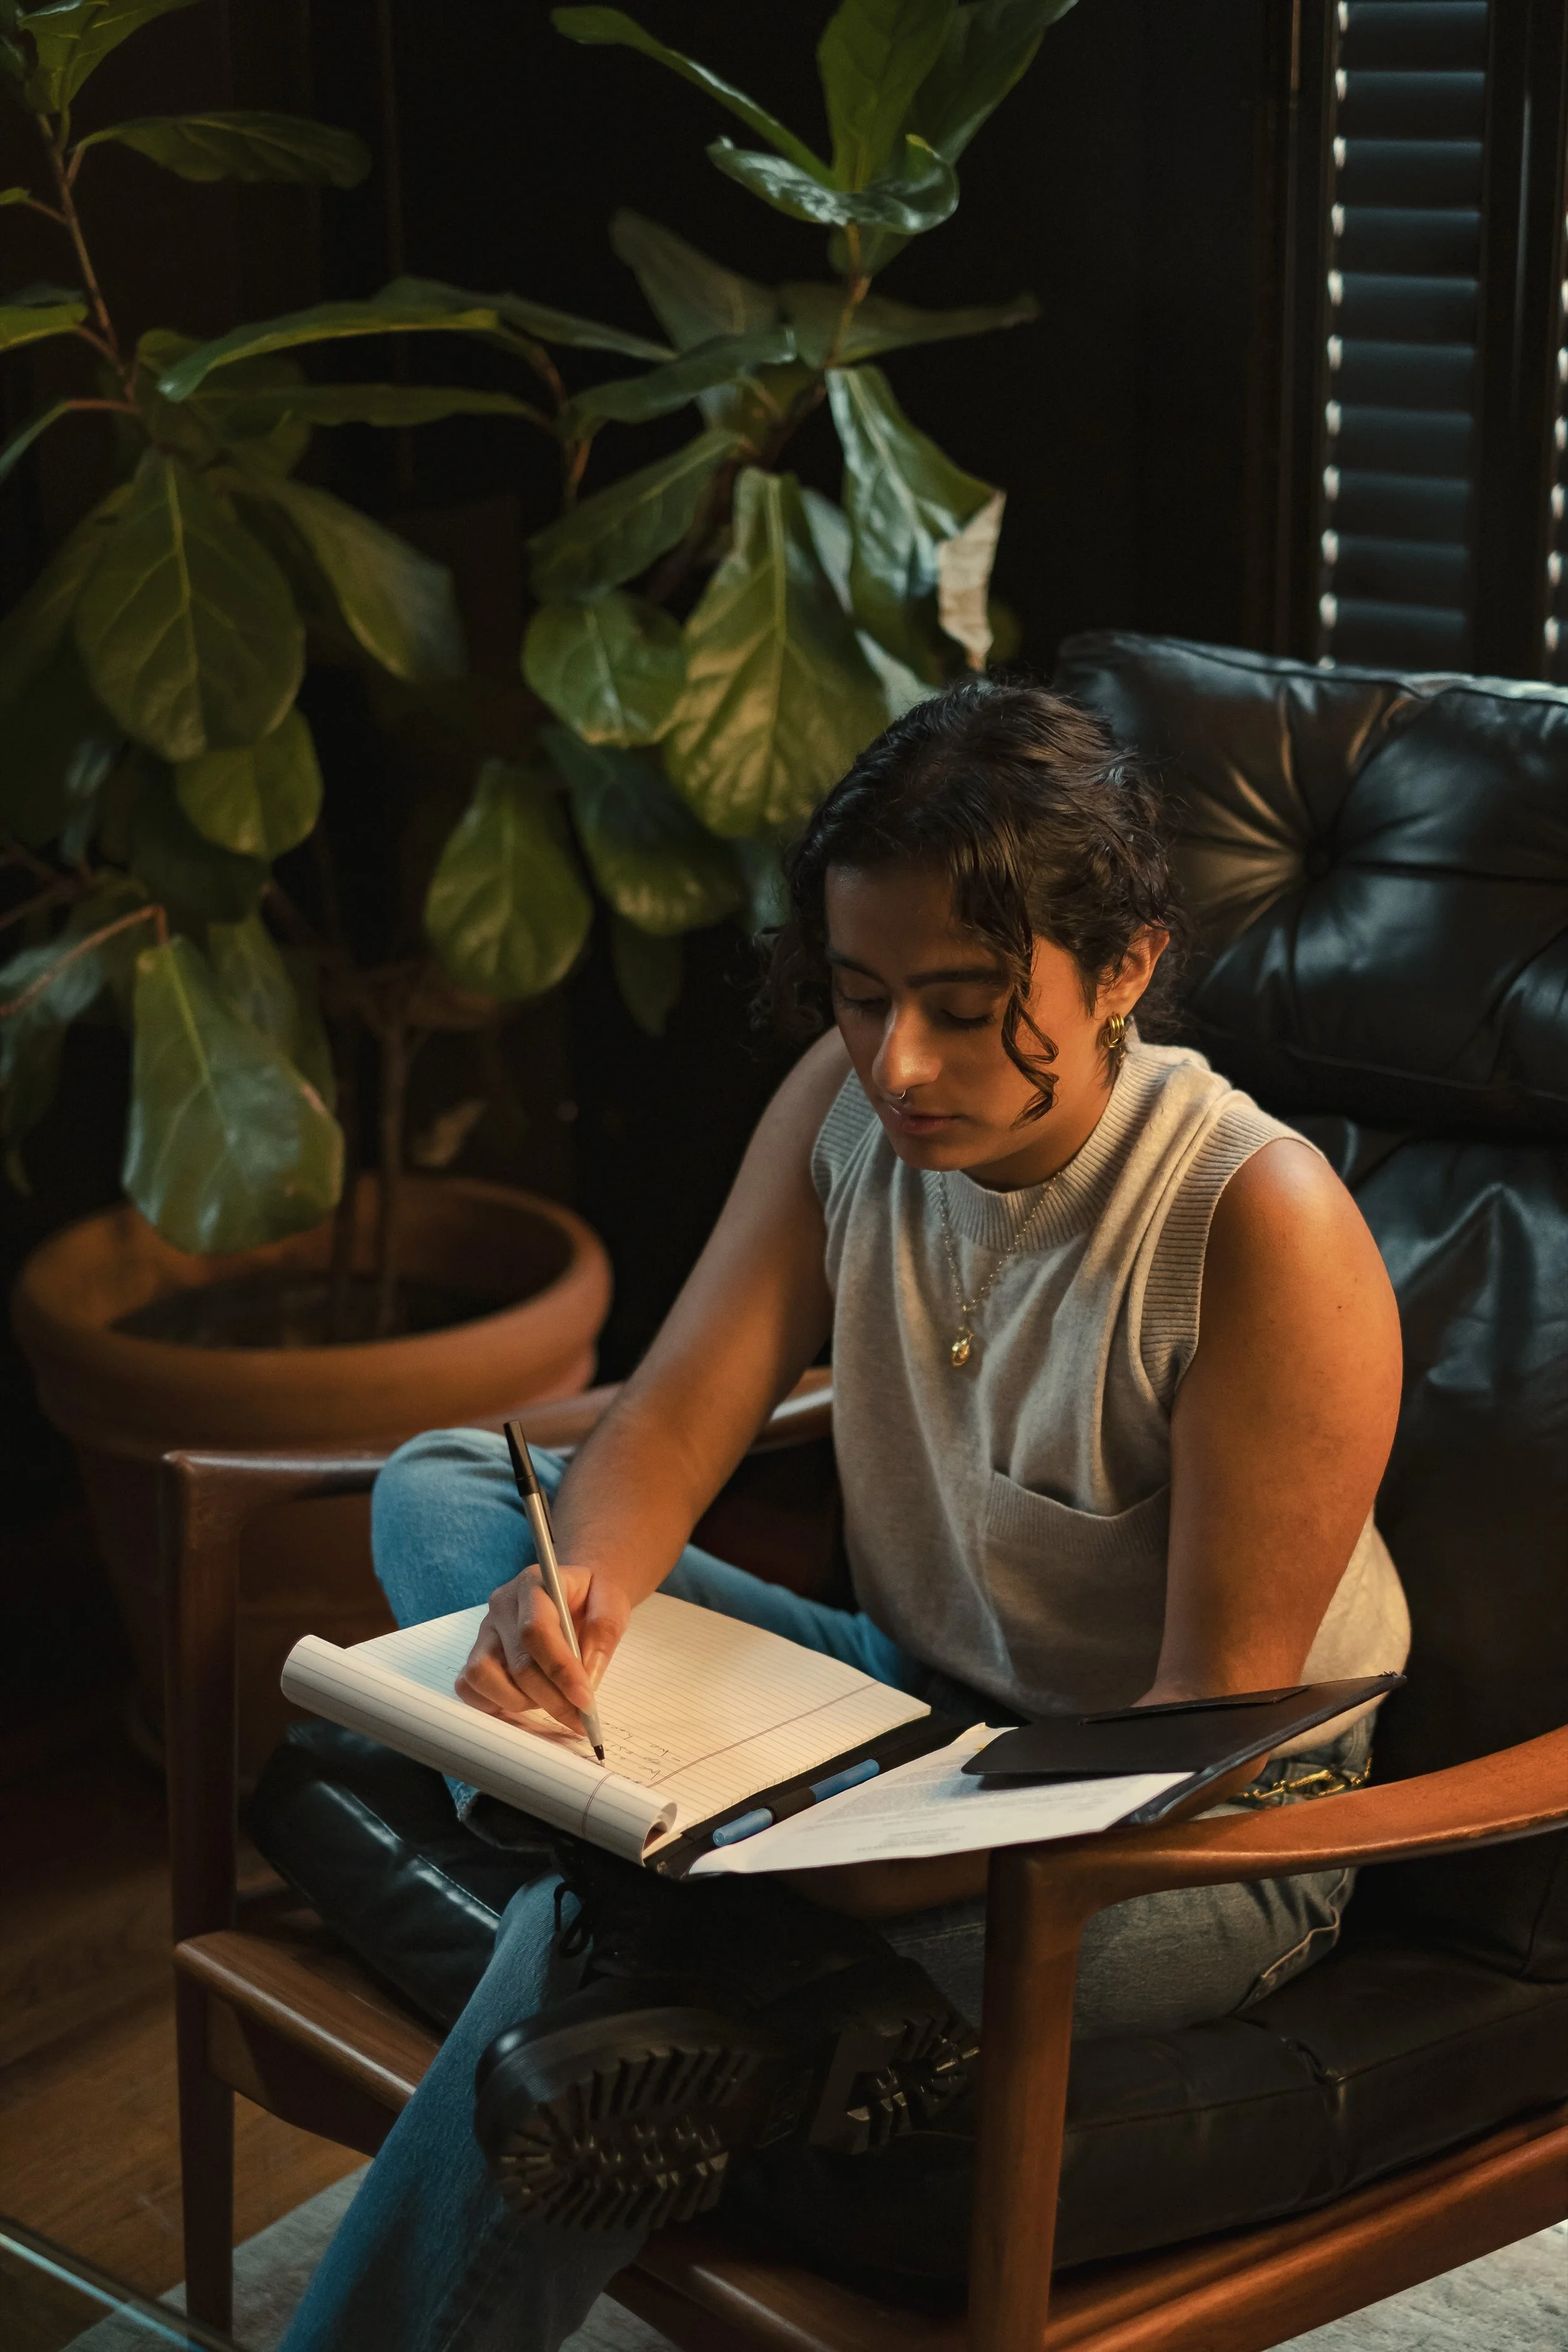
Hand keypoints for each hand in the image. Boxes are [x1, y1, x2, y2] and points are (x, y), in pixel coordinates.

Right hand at [455, 1563, 629, 1735]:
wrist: (575, 1588)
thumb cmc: (592, 1594)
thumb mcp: (612, 1601)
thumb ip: (604, 1633)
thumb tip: (587, 1680)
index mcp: (532, 1584)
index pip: (536, 1631)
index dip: (561, 1671)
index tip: (586, 1701)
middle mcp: (502, 1606)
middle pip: (516, 1664)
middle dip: (552, 1700)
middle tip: (581, 1719)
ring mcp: (485, 1631)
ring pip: (483, 1677)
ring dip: (521, 1702)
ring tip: (553, 1701)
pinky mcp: (477, 1652)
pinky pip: (468, 1686)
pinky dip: (493, 1703)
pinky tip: (526, 1703)